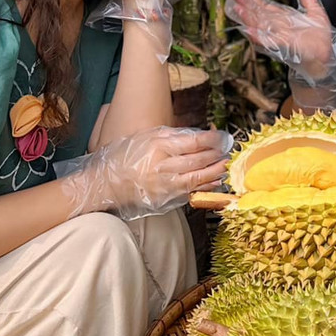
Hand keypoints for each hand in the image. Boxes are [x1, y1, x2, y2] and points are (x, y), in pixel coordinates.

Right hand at [57, 126, 232, 218]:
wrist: (107, 183)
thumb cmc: (126, 156)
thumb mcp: (147, 137)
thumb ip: (173, 136)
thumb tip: (200, 136)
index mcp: (157, 146)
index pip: (192, 142)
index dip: (211, 139)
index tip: (222, 137)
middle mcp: (162, 166)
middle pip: (198, 160)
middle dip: (217, 155)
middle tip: (229, 151)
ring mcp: (164, 185)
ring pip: (197, 178)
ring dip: (215, 172)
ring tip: (225, 165)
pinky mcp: (164, 199)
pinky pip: (190, 192)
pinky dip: (205, 186)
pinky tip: (214, 181)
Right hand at [225, 0, 335, 111]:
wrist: (327, 56)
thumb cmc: (321, 39)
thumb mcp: (316, 14)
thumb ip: (308, 0)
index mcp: (285, 19)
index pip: (267, 7)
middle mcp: (279, 27)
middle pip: (260, 14)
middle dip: (246, 5)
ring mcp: (281, 37)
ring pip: (261, 26)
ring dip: (248, 18)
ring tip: (237, 9)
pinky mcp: (286, 46)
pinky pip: (269, 41)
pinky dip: (258, 36)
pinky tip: (248, 30)